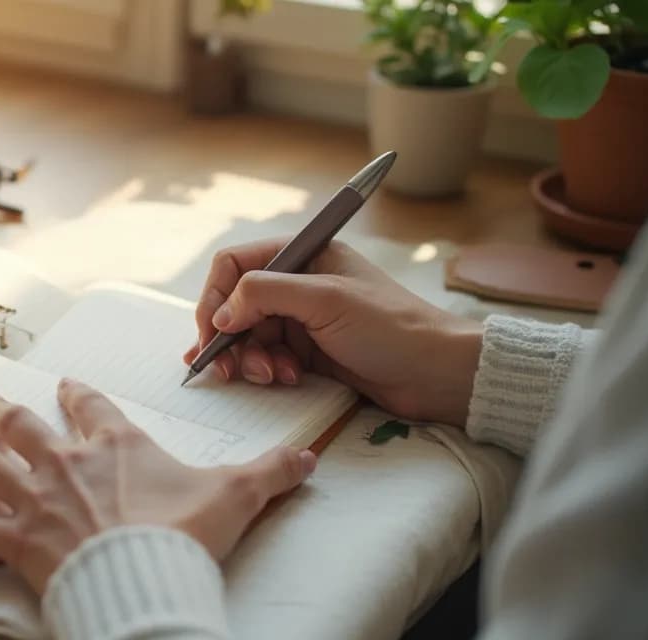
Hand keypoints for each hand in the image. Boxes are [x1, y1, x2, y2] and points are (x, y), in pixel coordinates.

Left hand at [0, 379, 315, 593]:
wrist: (146, 578)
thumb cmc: (184, 536)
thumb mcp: (236, 497)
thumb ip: (269, 473)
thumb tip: (308, 457)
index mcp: (115, 445)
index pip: (91, 407)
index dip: (76, 395)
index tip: (61, 384)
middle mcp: (66, 463)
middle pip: (23, 428)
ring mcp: (36, 501)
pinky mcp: (16, 542)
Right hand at [184, 238, 482, 425]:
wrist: (435, 373)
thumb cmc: (390, 327)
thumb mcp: (325, 300)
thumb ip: (266, 295)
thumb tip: (221, 314)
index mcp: (303, 255)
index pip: (235, 265)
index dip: (216, 298)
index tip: (212, 332)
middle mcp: (298, 283)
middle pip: (236, 305)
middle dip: (229, 337)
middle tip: (225, 369)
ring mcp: (303, 318)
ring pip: (249, 335)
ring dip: (250, 358)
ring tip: (270, 376)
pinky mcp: (309, 351)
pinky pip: (268, 357)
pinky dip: (268, 370)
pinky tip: (288, 379)